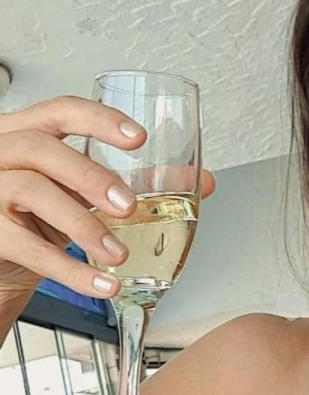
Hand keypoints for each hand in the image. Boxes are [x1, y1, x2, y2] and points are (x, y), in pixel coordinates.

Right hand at [0, 95, 214, 300]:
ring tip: (119, 253)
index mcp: (26, 133)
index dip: (98, 119)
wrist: (3, 264)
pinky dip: (71, 270)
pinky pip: (29, 248)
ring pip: (32, 191)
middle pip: (42, 148)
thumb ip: (136, 183)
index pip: (59, 111)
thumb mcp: (82, 194)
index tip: (137, 138)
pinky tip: (102, 283)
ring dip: (85, 225)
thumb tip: (201, 182)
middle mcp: (1, 153)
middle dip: (91, 176)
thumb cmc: (40, 219)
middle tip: (129, 206)